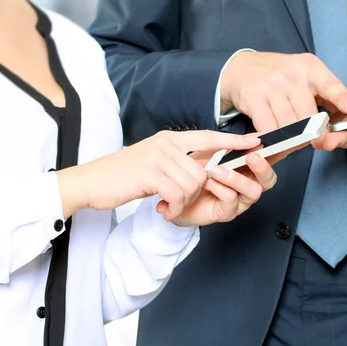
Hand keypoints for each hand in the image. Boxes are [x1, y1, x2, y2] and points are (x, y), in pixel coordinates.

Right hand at [57, 130, 260, 217]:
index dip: (233, 141)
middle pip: (204, 171)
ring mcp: (158, 156)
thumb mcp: (154, 161)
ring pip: (194, 183)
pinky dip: (174, 207)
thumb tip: (203, 170)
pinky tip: (162, 208)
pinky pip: (178, 194)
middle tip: (178, 201)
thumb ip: (177, 161)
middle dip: (197, 193)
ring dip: (184, 201)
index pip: (209, 137)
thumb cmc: (123, 175)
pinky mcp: (150, 173)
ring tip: (167, 204)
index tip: (255, 141)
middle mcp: (167, 143)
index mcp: (170, 139)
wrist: (90, 182)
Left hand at [167, 152, 276, 226]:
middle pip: (269, 179)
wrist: (173, 190)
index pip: (271, 159)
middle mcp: (249, 183)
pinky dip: (220, 188)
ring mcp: (239, 200)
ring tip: (216, 170)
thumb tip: (255, 138)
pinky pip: (231, 200)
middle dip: (263, 167)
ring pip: (253, 191)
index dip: (281, 153)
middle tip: (251, 156)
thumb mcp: (211, 148)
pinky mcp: (226, 212)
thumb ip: (232, 142)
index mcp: (248, 166)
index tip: (285, 144)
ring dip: (236, 178)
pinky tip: (207, 182)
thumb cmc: (194, 168)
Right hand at [220, 51, 346, 131]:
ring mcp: (271, 87)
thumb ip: (333, 92)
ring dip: (293, 140)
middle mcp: (291, 75)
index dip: (343, 98)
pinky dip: (274, 140)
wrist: (242, 68)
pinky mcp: (254, 99)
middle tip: (314, 140)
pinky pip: (269, 129)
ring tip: (293, 140)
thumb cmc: (281, 76)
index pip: (330, 84)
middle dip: (313, 133)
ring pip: (290, 126)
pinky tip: (276, 140)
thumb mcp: (308, 75)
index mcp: (310, 68)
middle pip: (309, 116)